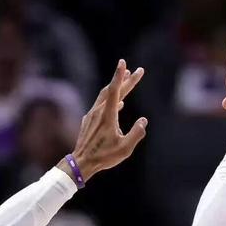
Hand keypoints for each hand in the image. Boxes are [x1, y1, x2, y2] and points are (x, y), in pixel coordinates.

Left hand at [64, 59, 147, 181]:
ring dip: (116, 88)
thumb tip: (144, 121)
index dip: (120, 76)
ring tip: (127, 81)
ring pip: (105, 96)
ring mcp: (92, 116)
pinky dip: (110, 100)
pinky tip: (119, 104)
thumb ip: (136, 133)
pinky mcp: (88, 121)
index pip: (116, 90)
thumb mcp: (125, 148)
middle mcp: (98, 112)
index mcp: (108, 115)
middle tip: (137, 71)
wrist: (81, 163)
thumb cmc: (104, 157)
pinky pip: (100, 106)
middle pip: (112, 90)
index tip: (123, 62)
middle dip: (125, 80)